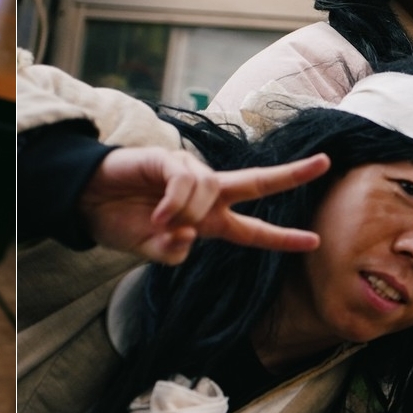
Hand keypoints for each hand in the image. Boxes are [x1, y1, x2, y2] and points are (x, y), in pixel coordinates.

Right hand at [79, 148, 330, 263]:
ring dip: (183, 216)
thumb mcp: (150, 250)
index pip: (253, 231)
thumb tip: (189, 236)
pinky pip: (184, 184)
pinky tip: (157, 215)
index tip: (314, 241)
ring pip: (207, 197)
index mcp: (209, 221)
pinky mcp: (169, 161)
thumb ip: (172, 251)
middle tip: (325, 162)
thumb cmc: (121, 223)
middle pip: (258, 184)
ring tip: (154, 223)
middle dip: (291, 175)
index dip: (282, 239)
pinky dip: (174, 204)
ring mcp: (190, 176)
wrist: (88, 201)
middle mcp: (207, 195)